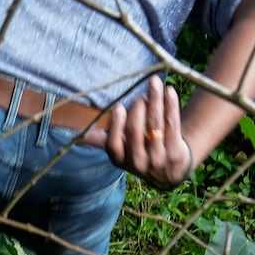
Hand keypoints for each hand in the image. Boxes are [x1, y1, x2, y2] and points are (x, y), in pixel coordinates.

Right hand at [82, 75, 194, 189]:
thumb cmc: (140, 152)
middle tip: (140, 95)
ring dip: (155, 101)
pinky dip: (171, 106)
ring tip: (154, 83)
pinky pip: (172, 126)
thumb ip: (103, 140)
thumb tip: (79, 136)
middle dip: (137, 111)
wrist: (170, 170)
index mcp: (121, 161)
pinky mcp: (176, 153)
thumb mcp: (121, 151)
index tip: (119, 106)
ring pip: (155, 126)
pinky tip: (169, 91)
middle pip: (136, 133)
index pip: (113, 145)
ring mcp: (158, 159)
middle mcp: (139, 163)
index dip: (116, 126)